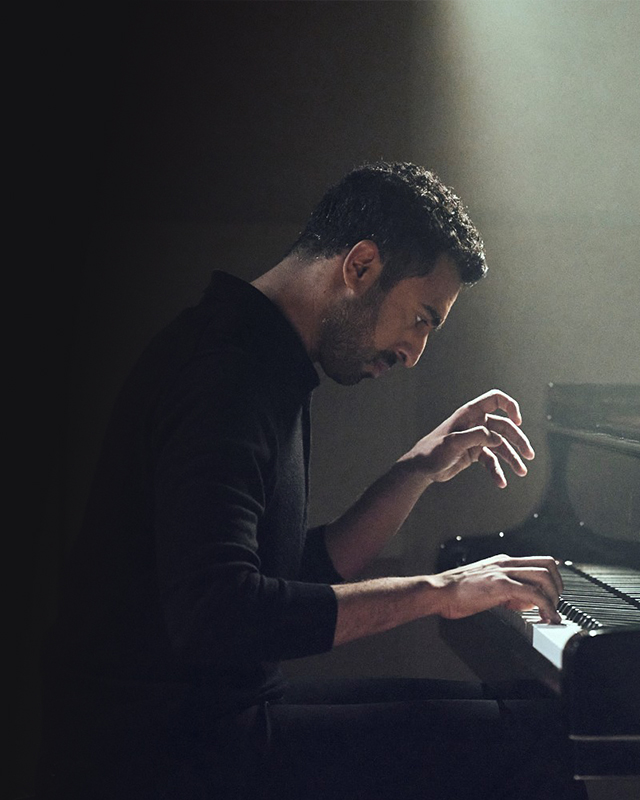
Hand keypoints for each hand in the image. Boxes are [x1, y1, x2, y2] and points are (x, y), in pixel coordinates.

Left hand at [399, 389, 534, 488]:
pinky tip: (501, 482)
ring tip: (521, 472)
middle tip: (529, 456)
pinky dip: (497, 470)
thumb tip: (497, 438)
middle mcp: (475, 424)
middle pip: (504, 427)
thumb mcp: (453, 442)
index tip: (518, 421)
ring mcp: (476, 439)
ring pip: (501, 446)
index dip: (510, 406)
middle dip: (518, 441)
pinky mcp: (474, 453)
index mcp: (470, 414)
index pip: (495, 400)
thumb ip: (476, 437)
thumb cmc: (432, 451)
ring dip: (512, 458)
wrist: (420, 468)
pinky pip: (491, 461)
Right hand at [433, 554, 562, 623]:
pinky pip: (533, 594)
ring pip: (544, 577)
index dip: (554, 577)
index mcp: (502, 562)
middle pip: (547, 566)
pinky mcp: (500, 585)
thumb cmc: (457, 592)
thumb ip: (507, 590)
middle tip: (556, 605)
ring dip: (554, 598)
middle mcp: (506, 563)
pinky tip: (546, 618)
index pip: (539, 561)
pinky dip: (546, 607)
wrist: (439, 591)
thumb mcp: (486, 586)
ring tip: (551, 614)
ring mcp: (503, 572)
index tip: (556, 593)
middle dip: (558, 588)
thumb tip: (526, 602)